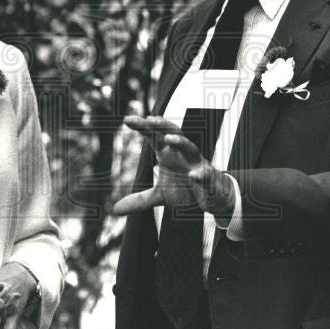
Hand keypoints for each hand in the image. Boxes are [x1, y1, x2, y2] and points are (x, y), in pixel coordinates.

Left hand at [112, 116, 235, 222]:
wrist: (213, 197)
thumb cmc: (186, 189)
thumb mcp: (161, 196)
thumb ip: (140, 200)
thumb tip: (116, 209)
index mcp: (169, 154)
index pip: (154, 137)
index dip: (143, 127)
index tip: (127, 119)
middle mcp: (182, 154)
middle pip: (172, 134)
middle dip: (162, 126)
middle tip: (149, 120)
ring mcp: (197, 164)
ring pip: (190, 148)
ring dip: (181, 142)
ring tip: (169, 139)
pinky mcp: (209, 178)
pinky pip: (205, 174)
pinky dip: (200, 175)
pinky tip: (193, 176)